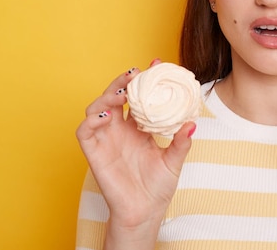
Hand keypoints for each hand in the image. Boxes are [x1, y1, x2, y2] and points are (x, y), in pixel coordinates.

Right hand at [75, 60, 194, 245]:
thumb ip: (181, 142)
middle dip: (122, 81)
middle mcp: (120, 130)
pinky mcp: (94, 152)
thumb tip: (192, 123)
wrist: (145, 212)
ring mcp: (105, 139)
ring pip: (96, 107)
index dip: (144, 80)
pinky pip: (84, 131)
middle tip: (136, 73)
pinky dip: (91, 119)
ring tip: (123, 93)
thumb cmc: (158, 187)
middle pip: (115, 96)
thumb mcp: (174, 160)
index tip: (156, 64)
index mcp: (138, 128)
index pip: (138, 97)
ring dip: (106, 96)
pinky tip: (106, 115)